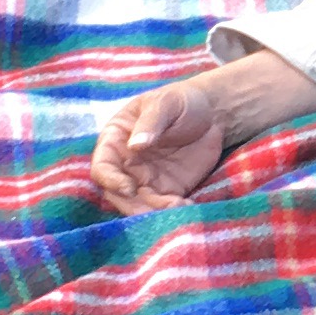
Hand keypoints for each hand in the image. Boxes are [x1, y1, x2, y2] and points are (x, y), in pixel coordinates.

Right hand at [89, 80, 229, 210]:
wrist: (212, 113)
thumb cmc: (181, 101)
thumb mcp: (165, 103)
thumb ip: (150, 122)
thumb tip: (135, 145)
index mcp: (116, 141)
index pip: (103, 166)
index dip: (111, 180)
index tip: (129, 188)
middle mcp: (126, 164)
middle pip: (118, 193)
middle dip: (134, 205)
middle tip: (157, 209)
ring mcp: (146, 179)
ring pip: (140, 204)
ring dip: (155, 213)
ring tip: (178, 209)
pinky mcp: (168, 190)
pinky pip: (164, 207)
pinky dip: (173, 212)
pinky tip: (188, 208)